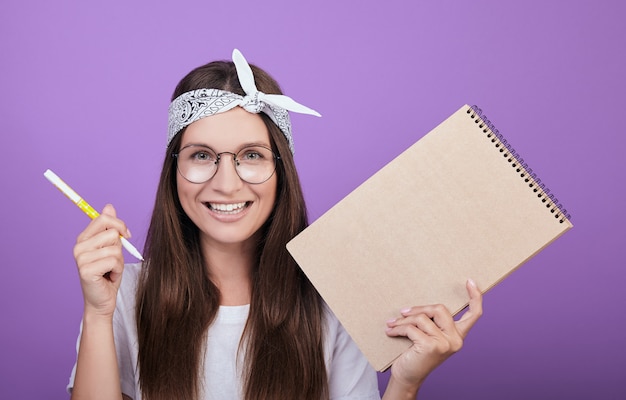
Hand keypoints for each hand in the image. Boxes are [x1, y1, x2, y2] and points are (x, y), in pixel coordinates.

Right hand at [73, 204, 129, 319]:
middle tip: (113, 261)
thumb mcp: (112, 248)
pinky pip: (114, 261)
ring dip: (119, 261)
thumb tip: (109, 206)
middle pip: (111, 233)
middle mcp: (79, 247)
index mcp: (83, 238)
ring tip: (111, 270)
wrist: (102, 300)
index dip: (119, 225)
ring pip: (115, 248)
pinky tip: (109, 277)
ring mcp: (80, 258)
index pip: (103, 218)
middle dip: (120, 248)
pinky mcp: (86, 270)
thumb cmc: (108, 274)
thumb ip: (110, 228)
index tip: (126, 235)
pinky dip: (118, 270)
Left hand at [384, 279, 482, 395]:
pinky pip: (411, 327)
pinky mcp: (431, 346)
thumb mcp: (428, 335)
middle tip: (403, 312)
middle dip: (419, 308)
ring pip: (422, 318)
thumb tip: (419, 305)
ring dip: (403, 320)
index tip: (470, 281)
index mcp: (458, 335)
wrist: (407, 376)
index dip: (475, 296)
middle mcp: (456, 340)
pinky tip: (390, 331)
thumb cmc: (416, 354)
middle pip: (440, 308)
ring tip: (393, 324)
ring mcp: (445, 343)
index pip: (474, 314)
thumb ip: (432, 322)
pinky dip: (398, 328)